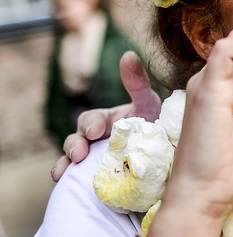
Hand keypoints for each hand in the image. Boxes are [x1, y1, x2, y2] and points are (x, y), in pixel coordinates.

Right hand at [52, 52, 161, 180]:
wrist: (167, 159)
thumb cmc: (155, 126)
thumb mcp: (148, 104)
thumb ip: (137, 83)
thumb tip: (128, 54)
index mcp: (106, 121)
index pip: (91, 119)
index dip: (91, 124)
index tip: (95, 131)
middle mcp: (95, 140)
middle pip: (76, 140)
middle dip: (75, 145)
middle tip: (79, 153)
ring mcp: (93, 160)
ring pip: (71, 159)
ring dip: (65, 162)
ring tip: (65, 170)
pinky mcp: (95, 178)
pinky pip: (75, 178)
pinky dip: (66, 178)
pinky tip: (61, 181)